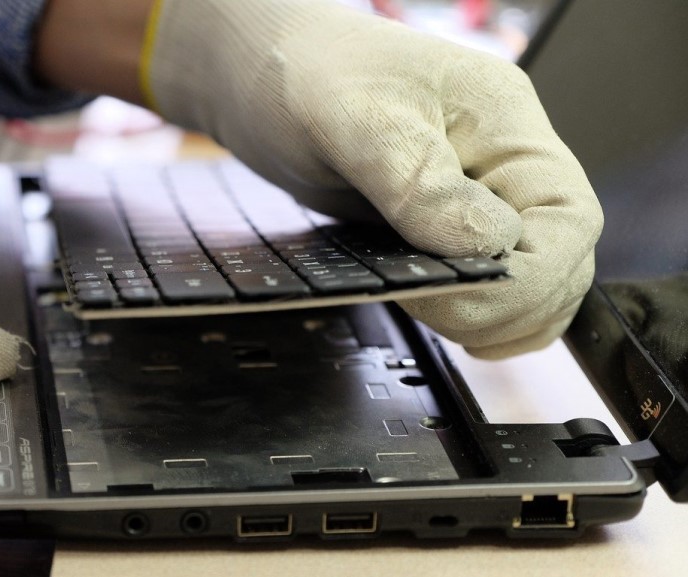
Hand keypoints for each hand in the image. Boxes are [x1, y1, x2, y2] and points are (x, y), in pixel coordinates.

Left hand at [138, 0, 602, 357]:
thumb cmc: (305, 76)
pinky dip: (469, 314)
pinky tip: (430, 309)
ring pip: (531, 285)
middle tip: (427, 307)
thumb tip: (485, 244)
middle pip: (561, 264)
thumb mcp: (357, 121)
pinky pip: (486, 287)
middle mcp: (505, 166)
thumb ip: (419, 183)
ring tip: (423, 306)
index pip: (569, 222)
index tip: (454, 296)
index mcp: (507, 125)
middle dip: (505, 306)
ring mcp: (478, 201)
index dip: (526, 279)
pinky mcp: (441, 231)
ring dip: (490, 318)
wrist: (263, 77)